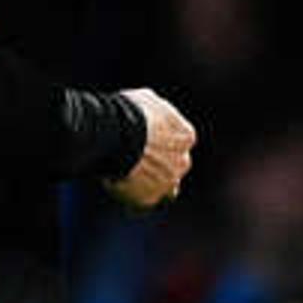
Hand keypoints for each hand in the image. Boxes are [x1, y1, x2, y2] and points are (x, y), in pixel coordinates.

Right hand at [102, 88, 194, 209]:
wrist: (117, 134)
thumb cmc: (129, 112)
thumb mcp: (147, 100)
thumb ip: (155, 111)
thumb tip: (149, 112)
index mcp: (186, 137)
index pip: (179, 145)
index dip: (160, 144)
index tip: (144, 143)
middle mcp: (182, 162)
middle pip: (173, 168)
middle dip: (158, 166)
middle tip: (133, 161)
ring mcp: (166, 182)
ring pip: (161, 188)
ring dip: (147, 185)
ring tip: (124, 178)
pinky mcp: (148, 199)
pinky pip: (140, 202)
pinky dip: (131, 197)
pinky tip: (116, 187)